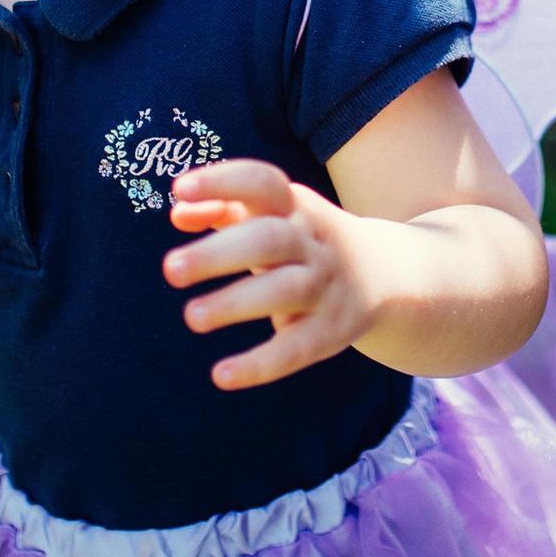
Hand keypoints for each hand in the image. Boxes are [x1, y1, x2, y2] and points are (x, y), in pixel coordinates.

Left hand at [161, 159, 379, 390]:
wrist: (384, 273)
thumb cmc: (301, 238)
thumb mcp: (269, 215)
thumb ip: (221, 208)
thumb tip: (178, 214)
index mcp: (293, 205)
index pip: (261, 182)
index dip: (221, 181)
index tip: (178, 189)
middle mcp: (312, 241)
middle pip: (268, 240)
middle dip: (219, 253)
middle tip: (171, 269)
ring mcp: (326, 285)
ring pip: (284, 290)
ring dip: (235, 304)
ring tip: (192, 317)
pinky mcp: (332, 331)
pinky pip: (297, 349)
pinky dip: (260, 364)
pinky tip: (221, 375)